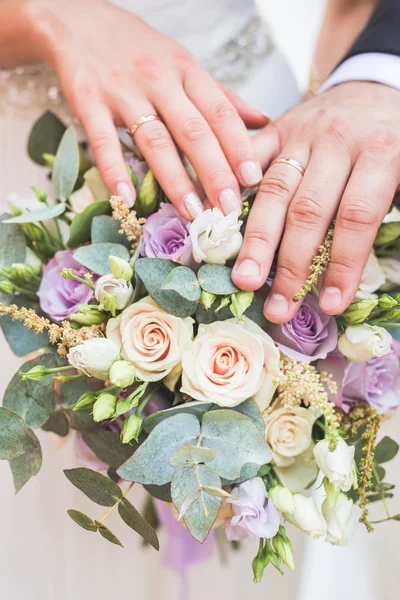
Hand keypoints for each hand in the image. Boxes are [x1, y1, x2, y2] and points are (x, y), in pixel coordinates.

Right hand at [26, 0, 265, 216]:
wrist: (77, 20)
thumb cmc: (139, 50)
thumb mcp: (183, 63)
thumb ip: (221, 95)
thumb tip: (262, 121)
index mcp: (186, 70)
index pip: (220, 112)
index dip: (238, 146)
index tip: (253, 179)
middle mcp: (159, 79)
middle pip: (193, 130)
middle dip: (214, 172)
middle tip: (229, 208)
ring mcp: (122, 90)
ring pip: (155, 139)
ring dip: (175, 180)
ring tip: (192, 212)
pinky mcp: (88, 100)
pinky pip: (103, 140)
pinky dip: (115, 170)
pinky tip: (127, 200)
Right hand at [232, 82, 399, 322]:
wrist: (372, 89)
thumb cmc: (391, 137)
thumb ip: (390, 206)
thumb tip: (364, 267)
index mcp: (382, 151)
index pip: (357, 216)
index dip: (342, 263)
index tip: (329, 304)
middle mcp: (338, 142)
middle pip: (308, 210)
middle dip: (292, 264)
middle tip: (277, 307)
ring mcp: (302, 133)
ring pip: (274, 190)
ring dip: (257, 240)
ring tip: (244, 278)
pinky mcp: (277, 128)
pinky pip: (249, 159)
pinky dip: (229, 188)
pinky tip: (213, 220)